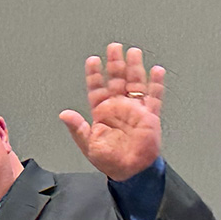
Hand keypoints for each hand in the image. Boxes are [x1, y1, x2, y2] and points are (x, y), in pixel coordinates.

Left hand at [59, 43, 163, 181]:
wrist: (130, 171)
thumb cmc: (109, 161)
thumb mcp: (88, 145)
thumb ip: (77, 128)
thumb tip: (64, 115)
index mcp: (103, 113)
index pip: (97, 89)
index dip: (94, 75)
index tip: (92, 61)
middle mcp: (119, 108)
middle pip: (117, 80)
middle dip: (115, 64)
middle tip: (113, 48)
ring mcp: (135, 109)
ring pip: (135, 83)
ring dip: (134, 68)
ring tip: (132, 52)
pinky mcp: (149, 116)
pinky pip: (154, 97)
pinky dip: (156, 84)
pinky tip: (156, 71)